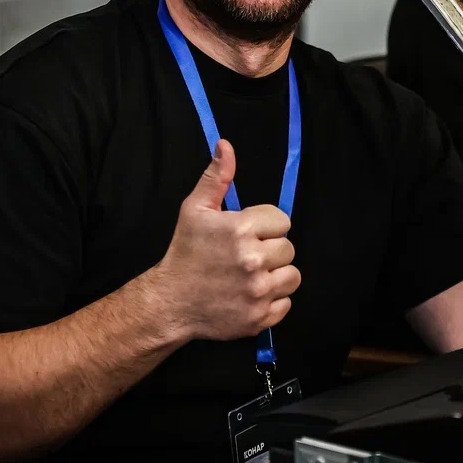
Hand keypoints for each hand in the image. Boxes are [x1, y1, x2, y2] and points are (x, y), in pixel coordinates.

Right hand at [153, 139, 300, 341]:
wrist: (170, 302)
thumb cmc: (184, 252)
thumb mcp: (195, 209)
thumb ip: (216, 177)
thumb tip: (226, 145)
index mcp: (240, 230)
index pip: (282, 221)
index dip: (266, 226)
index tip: (248, 234)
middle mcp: (253, 261)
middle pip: (288, 248)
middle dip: (271, 249)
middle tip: (247, 256)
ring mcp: (258, 292)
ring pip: (292, 276)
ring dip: (276, 275)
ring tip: (252, 275)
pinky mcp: (260, 318)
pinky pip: (286, 303)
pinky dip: (273, 301)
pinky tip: (251, 295)